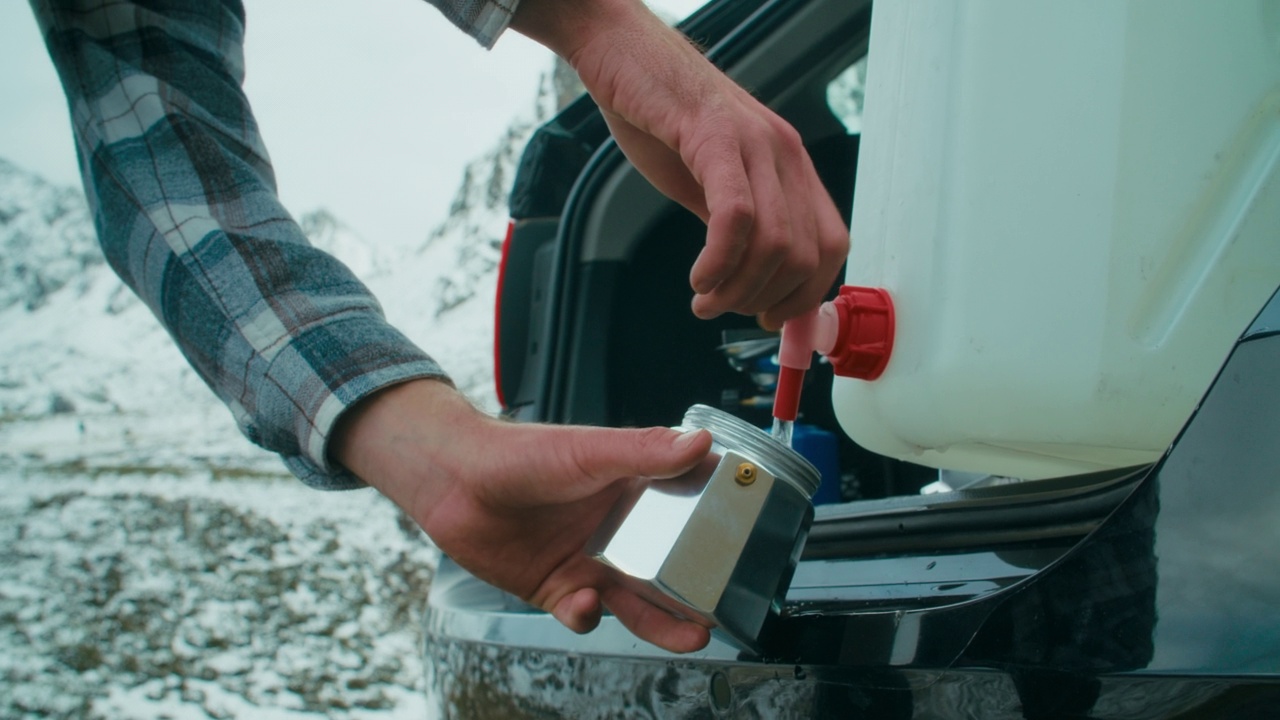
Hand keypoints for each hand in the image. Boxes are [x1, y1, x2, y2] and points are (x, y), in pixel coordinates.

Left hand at [331, 379, 714, 652]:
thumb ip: (644, 451)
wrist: (452, 479)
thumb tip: (702, 442)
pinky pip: (583, 614)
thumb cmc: (518, 452)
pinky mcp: (555, 587)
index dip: (716, 529)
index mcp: (632, 489)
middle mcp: (615, 528)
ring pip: (635, 600)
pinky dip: (587, 615)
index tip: (747, 545)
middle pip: (667, 568)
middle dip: (695, 594)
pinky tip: (585, 603)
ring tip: (689, 635)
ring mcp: (587, 559)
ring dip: (661, 620)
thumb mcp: (588, 451)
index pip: (686, 510)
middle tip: (720, 612)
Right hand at [511, 0, 849, 329]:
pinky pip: (736, 217)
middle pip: (804, 254)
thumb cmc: (660, 114)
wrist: (623, 53)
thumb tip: (748, 281)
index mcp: (789, 165)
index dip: (804, 295)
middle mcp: (784, 153)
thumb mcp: (707, 181)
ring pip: (775, 243)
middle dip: (764, 300)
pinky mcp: (715, 138)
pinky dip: (719, 262)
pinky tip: (697, 275)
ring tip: (703, 298)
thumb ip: (734, 226)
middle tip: (721, 308)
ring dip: (737, 289)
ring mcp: (754, 143)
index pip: (829, 245)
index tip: (768, 318)